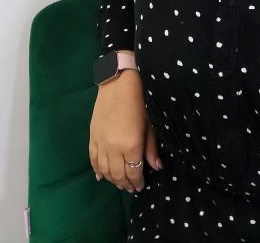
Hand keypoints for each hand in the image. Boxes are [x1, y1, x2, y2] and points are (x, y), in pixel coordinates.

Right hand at [89, 66, 162, 191]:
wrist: (118, 82)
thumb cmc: (139, 100)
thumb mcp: (150, 124)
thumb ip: (151, 147)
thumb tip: (157, 167)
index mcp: (130, 145)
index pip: (134, 172)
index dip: (137, 181)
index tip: (141, 186)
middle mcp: (113, 148)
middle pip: (118, 175)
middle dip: (125, 184)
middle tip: (132, 188)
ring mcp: (100, 143)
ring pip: (104, 170)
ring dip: (112, 179)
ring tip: (120, 183)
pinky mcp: (92, 137)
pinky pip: (92, 160)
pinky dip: (97, 170)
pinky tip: (101, 176)